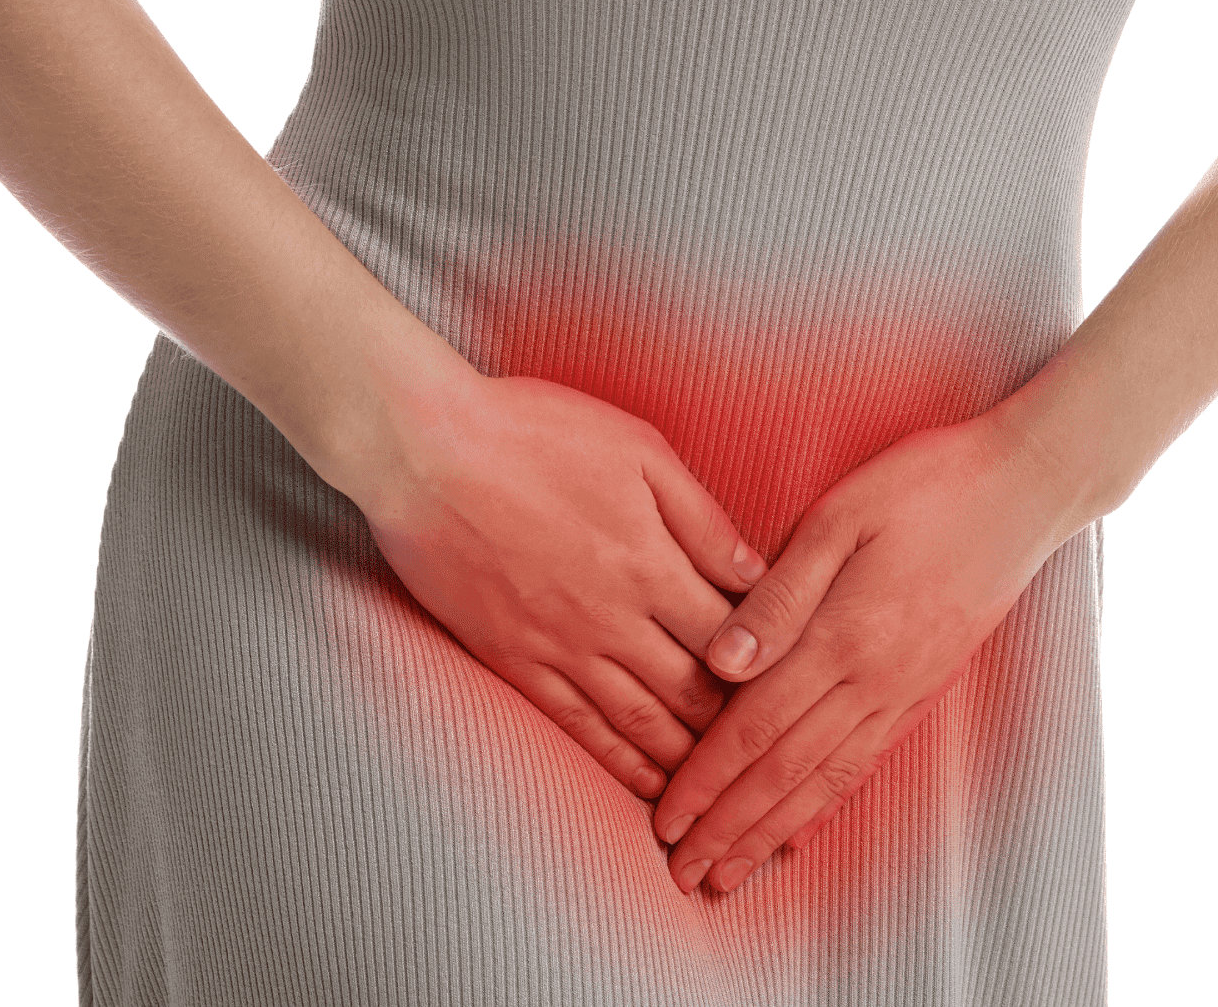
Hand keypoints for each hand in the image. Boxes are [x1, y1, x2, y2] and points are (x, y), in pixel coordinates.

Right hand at [359, 373, 767, 800]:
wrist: (423, 451)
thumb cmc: (533, 433)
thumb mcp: (637, 449)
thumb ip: (701, 517)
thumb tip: (758, 573)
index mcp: (650, 562)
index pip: (731, 638)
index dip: (768, 670)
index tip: (794, 689)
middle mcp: (612, 617)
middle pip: (694, 691)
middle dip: (739, 726)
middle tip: (772, 749)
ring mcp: (560, 645)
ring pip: (641, 722)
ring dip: (688, 760)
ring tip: (725, 784)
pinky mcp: (515, 659)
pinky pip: (577, 726)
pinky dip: (620, 762)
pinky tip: (648, 784)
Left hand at [650, 411, 1089, 892]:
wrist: (1026, 489)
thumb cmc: (926, 485)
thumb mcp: (840, 517)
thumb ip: (778, 595)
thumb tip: (719, 663)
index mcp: (841, 636)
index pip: (753, 726)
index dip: (705, 780)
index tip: (665, 820)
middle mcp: (874, 679)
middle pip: (783, 772)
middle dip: (728, 828)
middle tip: (683, 873)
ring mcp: (905, 689)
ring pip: (826, 781)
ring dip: (772, 832)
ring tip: (731, 872)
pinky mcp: (927, 687)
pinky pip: (867, 762)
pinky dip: (827, 805)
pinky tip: (802, 827)